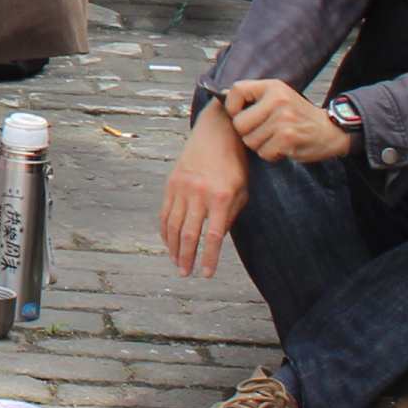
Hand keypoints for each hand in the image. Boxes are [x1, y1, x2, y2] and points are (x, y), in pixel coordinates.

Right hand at [162, 101, 252, 274]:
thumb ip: (229, 216)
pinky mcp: (171, 183)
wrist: (216, 133)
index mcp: (221, 198)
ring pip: (173, 225)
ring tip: (176, 262)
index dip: (208, 258)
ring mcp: (182, 187)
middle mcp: (199, 194)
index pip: (212, 236)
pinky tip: (168, 242)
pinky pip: (165, 212)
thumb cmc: (235, 164)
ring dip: (173, 247)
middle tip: (185, 273)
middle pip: (189, 234)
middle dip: (187, 257)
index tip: (206, 274)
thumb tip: (215, 239)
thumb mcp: (242, 191)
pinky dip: (165, 230)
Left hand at [222, 77, 351, 165]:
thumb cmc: (298, 115)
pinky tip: (282, 147)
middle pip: (239, 123)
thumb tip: (220, 95)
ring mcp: (283, 119)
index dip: (232, 106)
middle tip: (263, 132)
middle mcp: (277, 100)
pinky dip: (271, 154)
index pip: (236, 91)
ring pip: (250, 140)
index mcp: (272, 87)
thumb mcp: (278, 96)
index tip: (239, 115)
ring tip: (275, 138)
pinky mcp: (288, 138)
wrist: (330, 130)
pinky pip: (263, 152)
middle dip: (247, 133)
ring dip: (260, 145)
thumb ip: (254, 97)